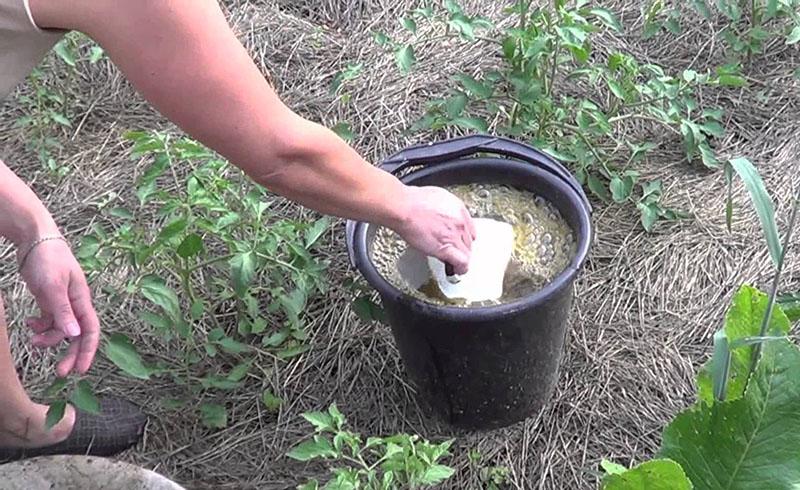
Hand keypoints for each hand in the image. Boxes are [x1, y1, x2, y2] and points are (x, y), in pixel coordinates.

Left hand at [18, 238, 99, 376]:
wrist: (35, 239)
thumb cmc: (48, 258)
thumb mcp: (53, 286)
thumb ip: (63, 311)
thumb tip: (74, 335)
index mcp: (81, 300)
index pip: (90, 330)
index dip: (88, 351)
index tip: (80, 369)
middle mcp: (74, 304)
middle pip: (77, 335)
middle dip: (70, 354)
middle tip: (60, 373)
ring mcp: (62, 302)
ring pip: (60, 330)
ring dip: (48, 339)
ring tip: (33, 340)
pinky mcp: (49, 300)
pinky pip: (48, 321)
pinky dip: (39, 327)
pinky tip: (29, 324)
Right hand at [393, 185, 476, 274]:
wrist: (403, 208)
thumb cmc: (411, 202)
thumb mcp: (436, 198)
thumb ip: (443, 210)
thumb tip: (440, 218)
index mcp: (458, 208)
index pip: (470, 228)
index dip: (463, 236)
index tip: (459, 240)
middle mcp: (459, 222)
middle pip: (468, 241)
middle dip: (461, 247)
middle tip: (453, 251)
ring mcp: (454, 236)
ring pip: (467, 252)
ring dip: (461, 258)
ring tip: (455, 264)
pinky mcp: (446, 249)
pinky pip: (462, 262)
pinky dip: (461, 268)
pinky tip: (457, 270)